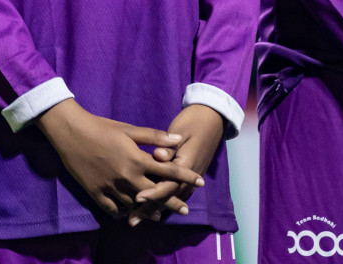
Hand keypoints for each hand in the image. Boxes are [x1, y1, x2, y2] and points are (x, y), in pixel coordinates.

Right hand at [36, 100, 202, 218]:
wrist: (69, 131)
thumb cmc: (100, 127)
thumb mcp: (127, 129)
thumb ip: (154, 137)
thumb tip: (178, 140)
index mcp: (136, 159)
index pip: (168, 170)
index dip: (186, 176)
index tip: (200, 182)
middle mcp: (126, 176)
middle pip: (156, 193)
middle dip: (172, 202)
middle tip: (184, 210)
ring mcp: (111, 186)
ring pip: (135, 204)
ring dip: (148, 210)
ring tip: (157, 215)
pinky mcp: (96, 192)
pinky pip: (113, 208)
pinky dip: (122, 212)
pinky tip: (127, 213)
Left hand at [127, 104, 224, 224]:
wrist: (211, 120)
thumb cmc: (192, 123)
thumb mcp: (180, 131)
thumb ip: (169, 146)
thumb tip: (158, 156)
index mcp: (185, 164)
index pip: (168, 184)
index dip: (153, 193)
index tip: (137, 199)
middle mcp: (189, 176)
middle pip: (167, 197)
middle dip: (149, 209)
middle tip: (131, 221)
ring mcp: (190, 178)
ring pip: (171, 197)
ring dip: (154, 209)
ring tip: (136, 218)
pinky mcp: (187, 177)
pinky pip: (174, 192)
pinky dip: (162, 202)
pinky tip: (149, 208)